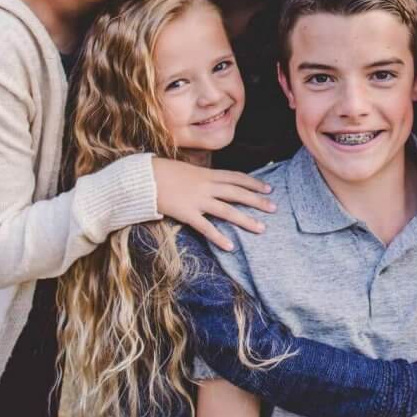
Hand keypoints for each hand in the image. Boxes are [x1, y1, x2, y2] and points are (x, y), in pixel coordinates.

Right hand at [152, 158, 274, 251]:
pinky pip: (206, 227)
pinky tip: (230, 246)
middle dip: (257, 201)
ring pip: (227, 210)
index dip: (253, 183)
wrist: (142, 178)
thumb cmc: (161, 172)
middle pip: (237, 193)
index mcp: (206, 174)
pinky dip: (218, 237)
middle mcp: (205, 186)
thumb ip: (201, 177)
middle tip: (274, 208)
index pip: (236, 177)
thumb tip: (212, 182)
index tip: (268, 189)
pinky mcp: (186, 213)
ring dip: (246, 220)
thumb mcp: (185, 169)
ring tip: (261, 228)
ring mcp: (197, 200)